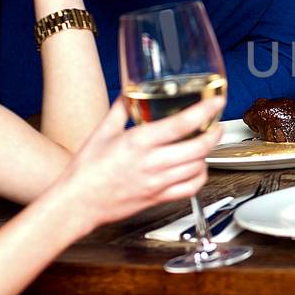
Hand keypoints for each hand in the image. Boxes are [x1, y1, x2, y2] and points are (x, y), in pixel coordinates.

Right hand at [51, 96, 222, 232]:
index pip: (182, 124)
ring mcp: (157, 182)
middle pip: (198, 147)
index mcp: (138, 142)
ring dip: (207, 154)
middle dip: (214, 133)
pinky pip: (190, 189)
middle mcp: (152, 163)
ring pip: (197, 167)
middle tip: (216, 124)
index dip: (205, 111)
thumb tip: (130, 92)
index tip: (217, 102)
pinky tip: (197, 168)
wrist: (78, 202)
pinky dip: (200, 176)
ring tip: (206, 143)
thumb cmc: (86, 170)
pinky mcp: (158, 198)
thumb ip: (120, 109)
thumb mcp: (102, 132)